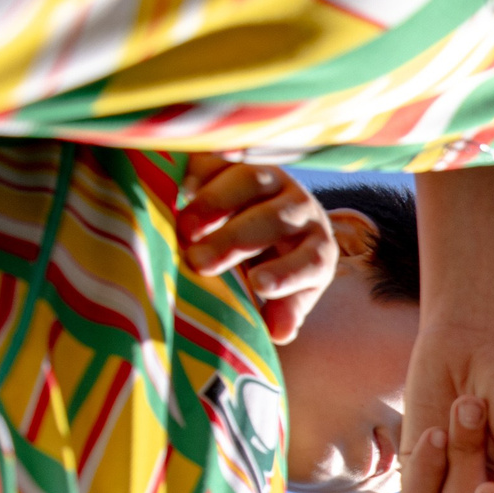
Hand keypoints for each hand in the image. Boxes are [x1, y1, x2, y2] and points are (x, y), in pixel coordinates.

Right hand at [175, 154, 336, 342]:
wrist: (261, 219)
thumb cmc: (271, 268)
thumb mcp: (282, 293)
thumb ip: (282, 310)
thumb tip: (279, 333)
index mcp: (317, 248)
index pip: (314, 260)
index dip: (289, 273)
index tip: (258, 286)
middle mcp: (301, 210)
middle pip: (277, 219)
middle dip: (237, 240)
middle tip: (199, 263)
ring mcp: (272, 179)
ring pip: (251, 181)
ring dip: (215, 204)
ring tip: (183, 229)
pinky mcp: (239, 159)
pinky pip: (220, 159)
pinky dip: (198, 173)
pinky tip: (176, 190)